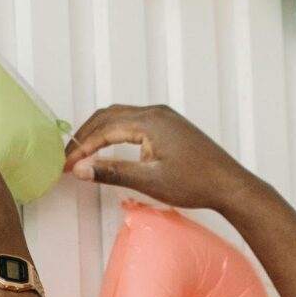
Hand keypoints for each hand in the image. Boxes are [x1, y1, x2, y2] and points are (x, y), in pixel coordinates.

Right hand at [62, 103, 249, 212]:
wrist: (229, 184)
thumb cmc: (195, 183)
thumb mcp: (149, 181)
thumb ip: (111, 172)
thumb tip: (80, 169)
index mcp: (150, 121)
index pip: (104, 130)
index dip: (82, 149)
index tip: (66, 166)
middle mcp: (156, 112)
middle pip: (108, 116)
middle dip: (85, 136)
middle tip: (69, 158)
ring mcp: (164, 116)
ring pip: (120, 116)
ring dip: (99, 132)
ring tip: (84, 153)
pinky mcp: (170, 125)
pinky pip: (134, 121)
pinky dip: (115, 131)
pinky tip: (110, 148)